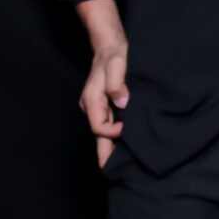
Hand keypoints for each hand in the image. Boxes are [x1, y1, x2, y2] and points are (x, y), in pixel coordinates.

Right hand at [80, 35, 129, 166]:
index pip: (98, 126)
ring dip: (112, 144)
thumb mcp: (117, 64)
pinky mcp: (105, 105)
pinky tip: (123, 144)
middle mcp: (92, 106)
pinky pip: (108, 123)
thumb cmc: (114, 55)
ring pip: (103, 130)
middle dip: (105, 153)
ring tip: (122, 163)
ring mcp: (98, 107)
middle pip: (98, 135)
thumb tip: (122, 102)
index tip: (126, 128)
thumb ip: (118, 83)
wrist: (110, 46)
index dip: (112, 132)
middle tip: (113, 172)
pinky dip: (114, 134)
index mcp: (92, 99)